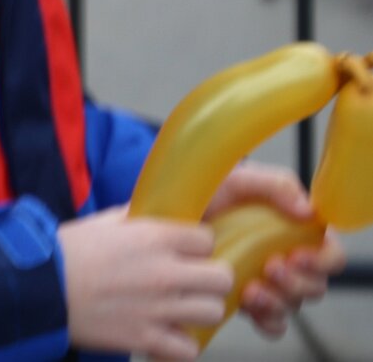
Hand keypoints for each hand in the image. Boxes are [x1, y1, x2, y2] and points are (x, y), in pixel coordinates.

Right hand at [58, 208, 232, 361]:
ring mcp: (158, 308)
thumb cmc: (65, 251)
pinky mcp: (146, 338)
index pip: (207, 238)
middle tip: (191, 281)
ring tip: (179, 309)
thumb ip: (136, 218)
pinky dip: (179, 345)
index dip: (197, 245)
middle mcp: (163, 272)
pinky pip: (189, 349)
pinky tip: (164, 334)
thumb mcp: (101, 223)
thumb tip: (159, 213)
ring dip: (197, 311)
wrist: (36, 287)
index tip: (185, 251)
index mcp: (152, 237)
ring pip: (212, 312)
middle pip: (222, 278)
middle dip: (209, 278)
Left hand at [205, 162, 346, 337]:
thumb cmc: (211, 192)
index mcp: (298, 234)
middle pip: (315, 286)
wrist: (173, 214)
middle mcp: (290, 263)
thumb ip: (277, 185)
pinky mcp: (250, 302)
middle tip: (270, 268)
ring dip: (278, 301)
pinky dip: (266, 320)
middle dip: (297, 282)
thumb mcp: (240, 179)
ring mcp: (270, 284)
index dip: (323, 261)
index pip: (331, 256)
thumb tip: (308, 210)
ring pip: (293, 306)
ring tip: (251, 289)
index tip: (298, 256)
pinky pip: (272, 324)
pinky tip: (248, 307)